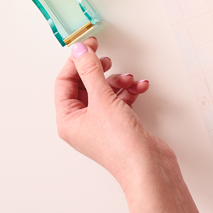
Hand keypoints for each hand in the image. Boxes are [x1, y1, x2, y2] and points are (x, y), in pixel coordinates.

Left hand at [54, 37, 166, 182]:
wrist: (148, 167)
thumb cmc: (120, 145)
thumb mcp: (102, 99)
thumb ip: (90, 71)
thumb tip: (79, 51)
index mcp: (68, 119)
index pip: (65, 82)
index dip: (76, 61)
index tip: (89, 45)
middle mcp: (82, 122)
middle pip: (85, 85)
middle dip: (99, 71)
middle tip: (106, 59)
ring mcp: (101, 124)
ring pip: (105, 91)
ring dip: (119, 81)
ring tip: (129, 80)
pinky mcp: (119, 125)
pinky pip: (120, 100)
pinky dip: (130, 91)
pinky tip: (139, 88)